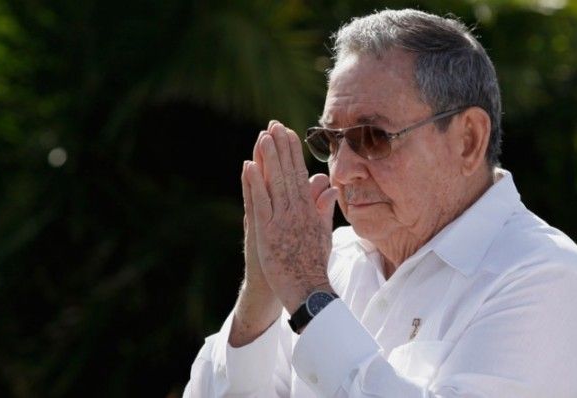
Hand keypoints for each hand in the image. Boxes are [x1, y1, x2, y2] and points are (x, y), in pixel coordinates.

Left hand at [245, 121, 337, 313]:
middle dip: (281, 148)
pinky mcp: (268, 232)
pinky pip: (261, 203)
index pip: (300, 175)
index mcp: (309, 210)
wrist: (308, 290)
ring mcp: (282, 220)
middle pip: (288, 174)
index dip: (293, 153)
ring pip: (275, 184)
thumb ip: (323, 208)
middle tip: (274, 125)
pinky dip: (255, 184)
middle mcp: (297, 211)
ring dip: (269, 159)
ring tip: (262, 136)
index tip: (288, 133)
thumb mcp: (323, 233)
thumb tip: (327, 187)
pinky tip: (249, 167)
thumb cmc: (315, 264)